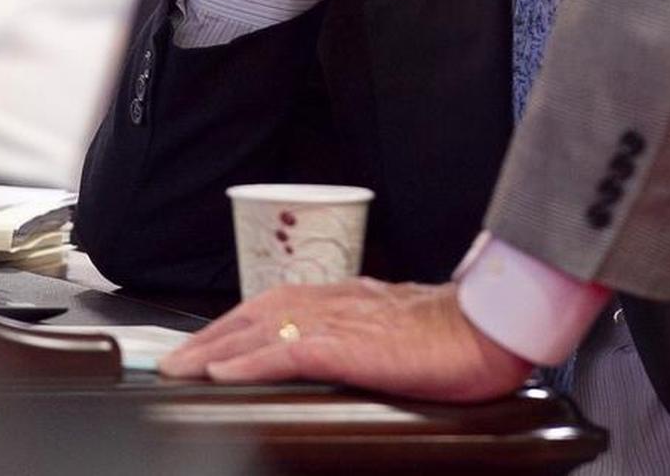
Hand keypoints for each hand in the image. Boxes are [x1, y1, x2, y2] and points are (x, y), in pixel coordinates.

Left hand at [158, 278, 530, 400]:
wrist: (497, 324)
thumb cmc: (463, 334)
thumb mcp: (405, 335)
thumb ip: (372, 342)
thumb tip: (352, 363)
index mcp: (355, 298)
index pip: (282, 303)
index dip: (239, 323)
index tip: (207, 345)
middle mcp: (343, 299)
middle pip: (262, 310)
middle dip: (214, 335)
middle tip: (173, 361)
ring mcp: (346, 318)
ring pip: (265, 324)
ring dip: (217, 345)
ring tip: (181, 367)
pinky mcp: (353, 344)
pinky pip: (289, 350)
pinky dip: (251, 358)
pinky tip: (224, 371)